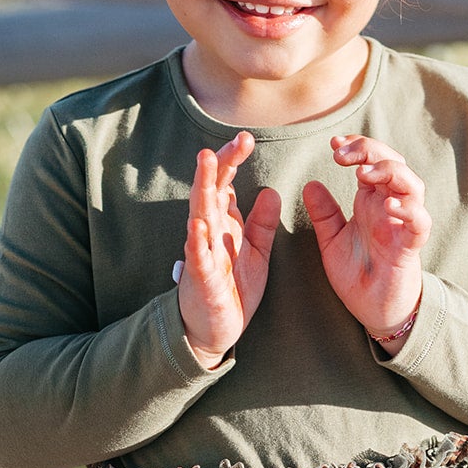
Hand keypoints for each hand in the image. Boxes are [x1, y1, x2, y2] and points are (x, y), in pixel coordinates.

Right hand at [178, 131, 280, 368]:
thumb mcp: (256, 253)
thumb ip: (261, 223)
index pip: (225, 184)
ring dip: (204, 188)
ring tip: (206, 162)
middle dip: (220, 164)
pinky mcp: (201, 279)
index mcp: (222, 224)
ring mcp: (202, 253)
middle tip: (235, 140)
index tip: (246, 139)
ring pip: (200, 214)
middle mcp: (209, 233)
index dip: (233, 161)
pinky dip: (197, 240)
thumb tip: (270, 191)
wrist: (214, 328)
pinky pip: (198, 257)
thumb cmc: (233, 289)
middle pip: (212, 190)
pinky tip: (198, 222)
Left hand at [302, 134, 429, 345]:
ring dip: (390, 172)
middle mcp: (389, 207)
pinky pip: (420, 222)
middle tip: (342, 155)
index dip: (357, 146)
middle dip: (370, 151)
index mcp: (371, 201)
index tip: (333, 144)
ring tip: (363, 175)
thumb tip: (310, 185)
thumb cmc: (356, 275)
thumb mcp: (331, 240)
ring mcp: (403, 224)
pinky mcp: (411, 246)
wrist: (372, 310)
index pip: (371, 161)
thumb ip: (324, 214)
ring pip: (412, 185)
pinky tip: (389, 205)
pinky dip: (409, 209)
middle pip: (393, 163)